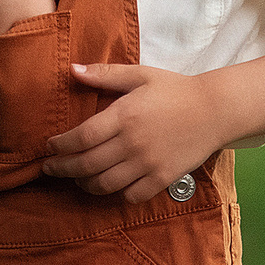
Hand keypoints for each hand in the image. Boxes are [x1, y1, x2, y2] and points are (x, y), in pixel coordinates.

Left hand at [43, 63, 233, 202]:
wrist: (214, 110)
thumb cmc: (175, 89)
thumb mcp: (140, 74)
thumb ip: (104, 74)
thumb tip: (72, 69)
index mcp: (124, 116)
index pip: (82, 137)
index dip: (61, 146)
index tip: (49, 147)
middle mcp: (132, 143)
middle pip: (87, 165)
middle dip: (63, 169)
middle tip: (50, 169)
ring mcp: (148, 164)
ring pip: (105, 184)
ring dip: (84, 184)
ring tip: (76, 179)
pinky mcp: (162, 178)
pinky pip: (131, 195)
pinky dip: (116, 194)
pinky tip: (109, 185)